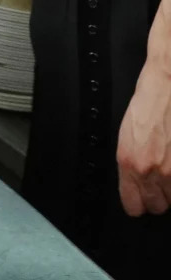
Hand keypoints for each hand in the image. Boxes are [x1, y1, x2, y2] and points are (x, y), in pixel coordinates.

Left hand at [118, 60, 170, 215]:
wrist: (168, 86)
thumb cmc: (148, 104)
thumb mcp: (127, 136)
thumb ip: (131, 165)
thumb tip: (136, 186)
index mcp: (129, 162)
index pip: (133, 205)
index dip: (137, 202)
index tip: (139, 198)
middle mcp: (151, 170)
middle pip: (156, 207)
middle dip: (156, 196)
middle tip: (157, 180)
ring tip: (169, 168)